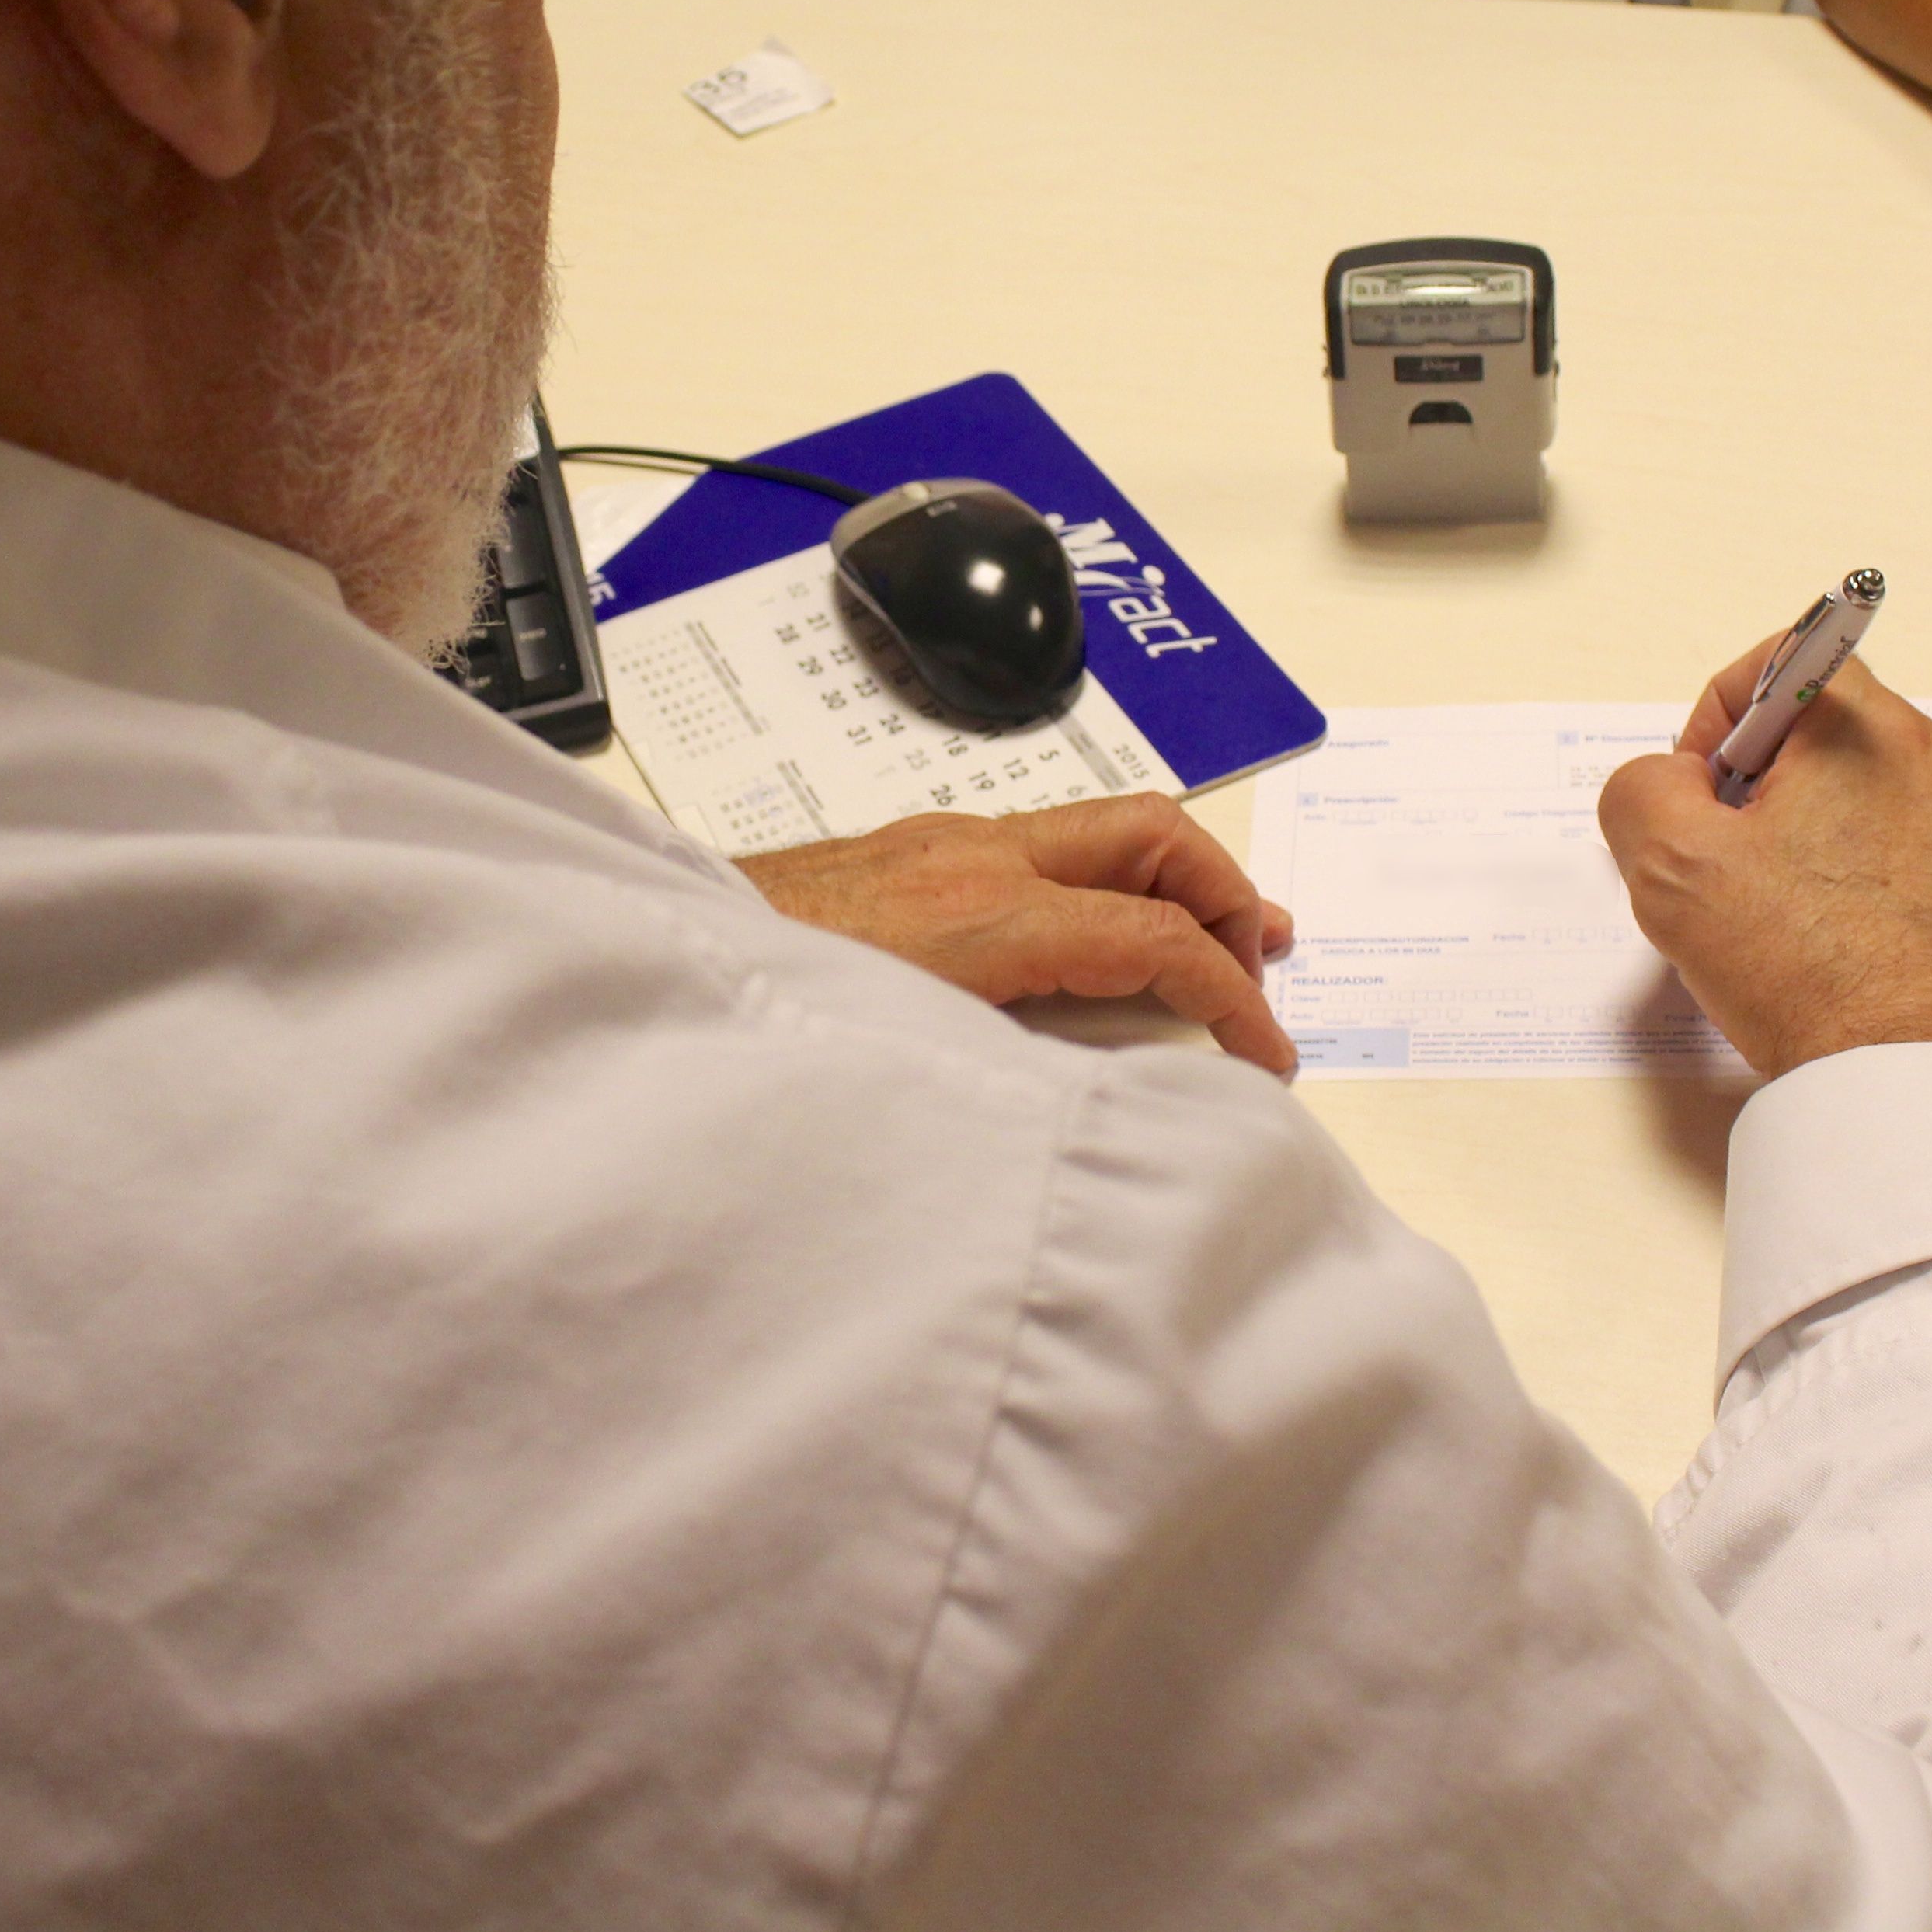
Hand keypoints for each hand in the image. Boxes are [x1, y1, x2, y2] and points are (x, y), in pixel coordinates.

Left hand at [740, 795, 1299, 1075]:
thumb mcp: (914, 1064)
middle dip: (1225, 893)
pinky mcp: (912, 852)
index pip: (1153, 939)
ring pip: (1100, 828)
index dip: (1230, 999)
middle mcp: (971, 858)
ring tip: (1224, 937)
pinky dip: (1107, 883)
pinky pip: (1046, 848)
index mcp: (981, 916)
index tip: (1266, 1056)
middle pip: (1149, 835)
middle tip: (1263, 962)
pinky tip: (1110, 935)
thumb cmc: (767, 1021)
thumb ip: (1021, 1071)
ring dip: (1173, 881)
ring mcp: (941, 844)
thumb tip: (1115, 1103)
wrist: (665, 963)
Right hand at [1596, 638, 1931, 1078]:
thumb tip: (1670, 782)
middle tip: (1740, 872)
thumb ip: (1643, 790)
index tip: (1705, 793)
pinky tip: (1863, 962)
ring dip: (1838, 846)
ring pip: (1893, 810)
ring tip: (1803, 930)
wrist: (1925, 1094)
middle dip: (1777, 791)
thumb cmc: (1811, 976)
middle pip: (1841, 741)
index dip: (1721, 718)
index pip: (1785, 663)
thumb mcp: (1670, 868)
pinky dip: (1897, 899)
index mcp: (1874, 736)